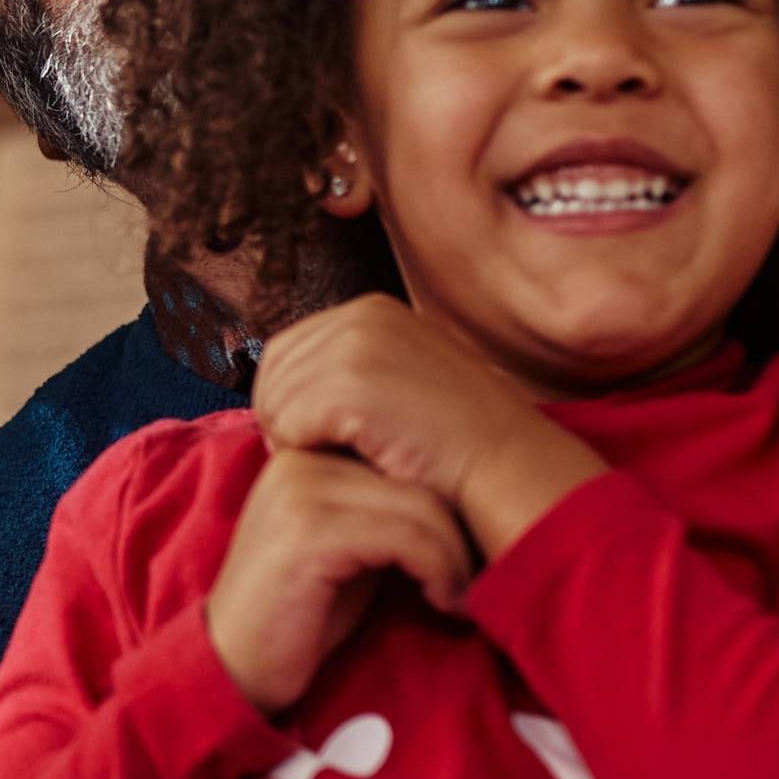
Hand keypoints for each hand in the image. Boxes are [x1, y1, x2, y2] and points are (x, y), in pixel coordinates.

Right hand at [204, 447, 470, 714]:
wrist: (236, 666)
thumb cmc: (300, 615)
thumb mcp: (350, 547)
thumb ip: (386, 510)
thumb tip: (463, 497)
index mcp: (308, 453)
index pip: (403, 455)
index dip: (448, 502)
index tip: (465, 553)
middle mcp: (300, 459)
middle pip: (419, 478)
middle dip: (460, 533)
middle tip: (473, 582)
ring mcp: (301, 491)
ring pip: (421, 506)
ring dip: (455, 558)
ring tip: (458, 597)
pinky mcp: (309, 531)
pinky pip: (404, 537)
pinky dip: (437, 571)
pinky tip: (440, 601)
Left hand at [251, 298, 607, 556]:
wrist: (506, 466)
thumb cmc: (453, 444)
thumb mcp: (399, 384)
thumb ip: (345, 374)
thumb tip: (278, 398)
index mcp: (372, 311)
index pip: (286, 350)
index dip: (287, 400)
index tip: (314, 440)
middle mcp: (361, 315)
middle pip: (272, 372)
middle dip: (283, 419)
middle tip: (320, 459)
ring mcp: (356, 344)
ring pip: (275, 401)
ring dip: (296, 441)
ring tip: (341, 463)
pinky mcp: (351, 383)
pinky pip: (287, 425)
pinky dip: (307, 454)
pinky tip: (348, 465)